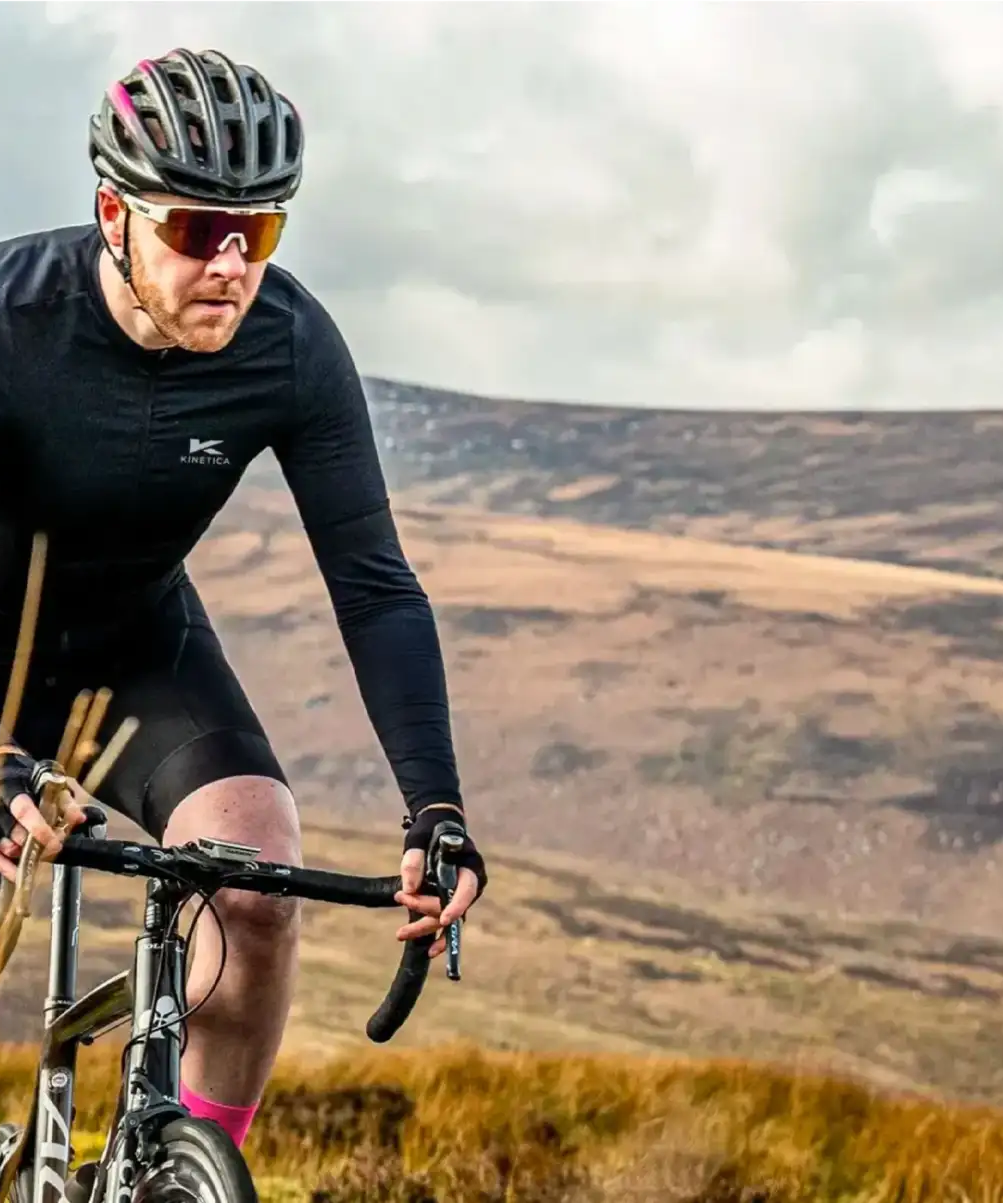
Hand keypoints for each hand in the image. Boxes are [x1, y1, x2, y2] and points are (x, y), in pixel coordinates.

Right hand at [0, 760, 87, 884]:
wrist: (10, 775)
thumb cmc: (32, 781)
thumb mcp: (49, 784)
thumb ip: (64, 802)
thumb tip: (78, 819)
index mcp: (13, 789)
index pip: (23, 810)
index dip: (38, 828)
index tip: (53, 843)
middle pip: (11, 830)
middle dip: (31, 844)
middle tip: (49, 850)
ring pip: (0, 843)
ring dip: (17, 857)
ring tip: (33, 861)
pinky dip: (4, 866)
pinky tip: (16, 873)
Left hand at [393, 804, 486, 958]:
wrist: (436, 825)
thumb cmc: (430, 829)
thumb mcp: (419, 839)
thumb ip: (414, 861)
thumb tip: (408, 890)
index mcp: (470, 866)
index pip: (466, 890)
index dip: (456, 906)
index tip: (444, 919)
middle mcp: (470, 884)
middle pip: (452, 907)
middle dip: (425, 909)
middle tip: (402, 898)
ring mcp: (460, 895)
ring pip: (445, 919)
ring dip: (424, 926)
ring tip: (400, 934)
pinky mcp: (449, 901)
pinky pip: (444, 923)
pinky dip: (434, 934)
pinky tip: (427, 950)